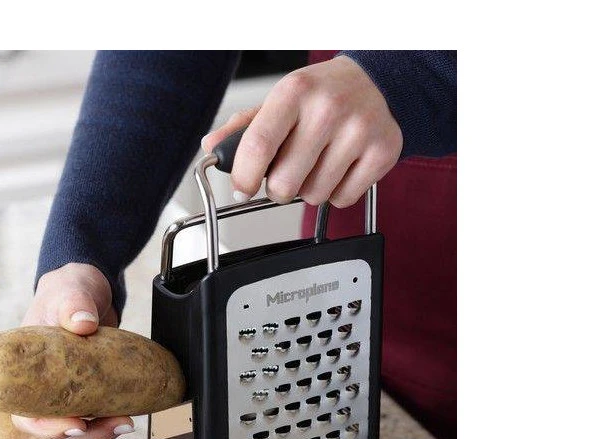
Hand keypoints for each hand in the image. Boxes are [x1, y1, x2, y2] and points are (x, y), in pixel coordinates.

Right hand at [11, 262, 134, 438]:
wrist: (91, 290)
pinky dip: (110, 420)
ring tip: (126, 423)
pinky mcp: (87, 392)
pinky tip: (129, 417)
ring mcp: (64, 391)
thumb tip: (83, 323)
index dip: (45, 427)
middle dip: (82, 434)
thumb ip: (73, 303)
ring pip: (76, 427)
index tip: (74, 424)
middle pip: (52, 428)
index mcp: (22, 370)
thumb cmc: (69, 289)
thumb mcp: (69, 290)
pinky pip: (95, 415)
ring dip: (100, 431)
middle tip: (112, 426)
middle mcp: (40, 387)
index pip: (23, 413)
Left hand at [201, 55, 402, 208]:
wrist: (377, 81)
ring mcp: (360, 131)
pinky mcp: (383, 151)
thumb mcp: (280, 100)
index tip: (242, 187)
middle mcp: (329, 108)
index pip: (258, 146)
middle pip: (285, 184)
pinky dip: (336, 193)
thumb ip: (244, 127)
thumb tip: (213, 149)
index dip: (244, 177)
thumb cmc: (321, 95)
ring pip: (314, 196)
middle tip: (286, 175)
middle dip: (279, 189)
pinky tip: (340, 168)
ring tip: (317, 165)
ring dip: (309, 190)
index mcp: (295, 91)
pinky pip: (343, 199)